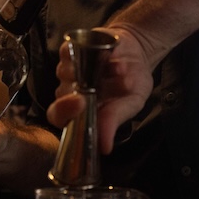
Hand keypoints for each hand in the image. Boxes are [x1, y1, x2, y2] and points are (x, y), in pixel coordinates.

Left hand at [46, 24, 157, 154]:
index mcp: (81, 111)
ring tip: (119, 69)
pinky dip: (90, 52)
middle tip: (109, 84)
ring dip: (93, 69)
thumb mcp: (131, 102)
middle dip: (86, 88)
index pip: (59, 117)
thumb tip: (105, 147)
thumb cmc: (133, 82)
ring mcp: (68, 71)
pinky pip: (71, 52)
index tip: (80, 104)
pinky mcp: (70, 51)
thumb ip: (114, 120)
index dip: (65, 112)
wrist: (138, 52)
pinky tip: (109, 55)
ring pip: (67, 72)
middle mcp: (70, 92)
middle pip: (62, 94)